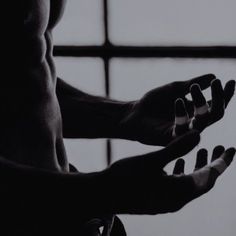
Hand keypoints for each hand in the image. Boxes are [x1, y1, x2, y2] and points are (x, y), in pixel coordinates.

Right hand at [103, 131, 234, 214]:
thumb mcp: (152, 160)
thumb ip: (176, 148)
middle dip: (212, 164)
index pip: (209, 177)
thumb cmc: (126, 177)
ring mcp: (166, 201)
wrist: (104, 194)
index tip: (231, 149)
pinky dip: (182, 172)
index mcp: (178, 191)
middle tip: (219, 148)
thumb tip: (199, 134)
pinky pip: (177, 185)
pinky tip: (178, 162)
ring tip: (201, 150)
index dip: (222, 163)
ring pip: (190, 183)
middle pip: (202, 181)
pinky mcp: (158, 199)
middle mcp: (176, 200)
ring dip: (197, 167)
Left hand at [120, 74, 234, 145]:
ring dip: (201, 103)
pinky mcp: (172, 139)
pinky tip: (177, 100)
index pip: (216, 105)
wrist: (134, 113)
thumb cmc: (154, 102)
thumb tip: (214, 76)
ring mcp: (184, 132)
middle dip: (219, 98)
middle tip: (217, 83)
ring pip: (203, 122)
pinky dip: (181, 113)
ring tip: (193, 86)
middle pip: (216, 114)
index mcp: (196, 112)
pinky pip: (183, 128)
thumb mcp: (174, 88)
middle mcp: (194, 123)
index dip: (225, 95)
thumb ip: (192, 84)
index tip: (230, 81)